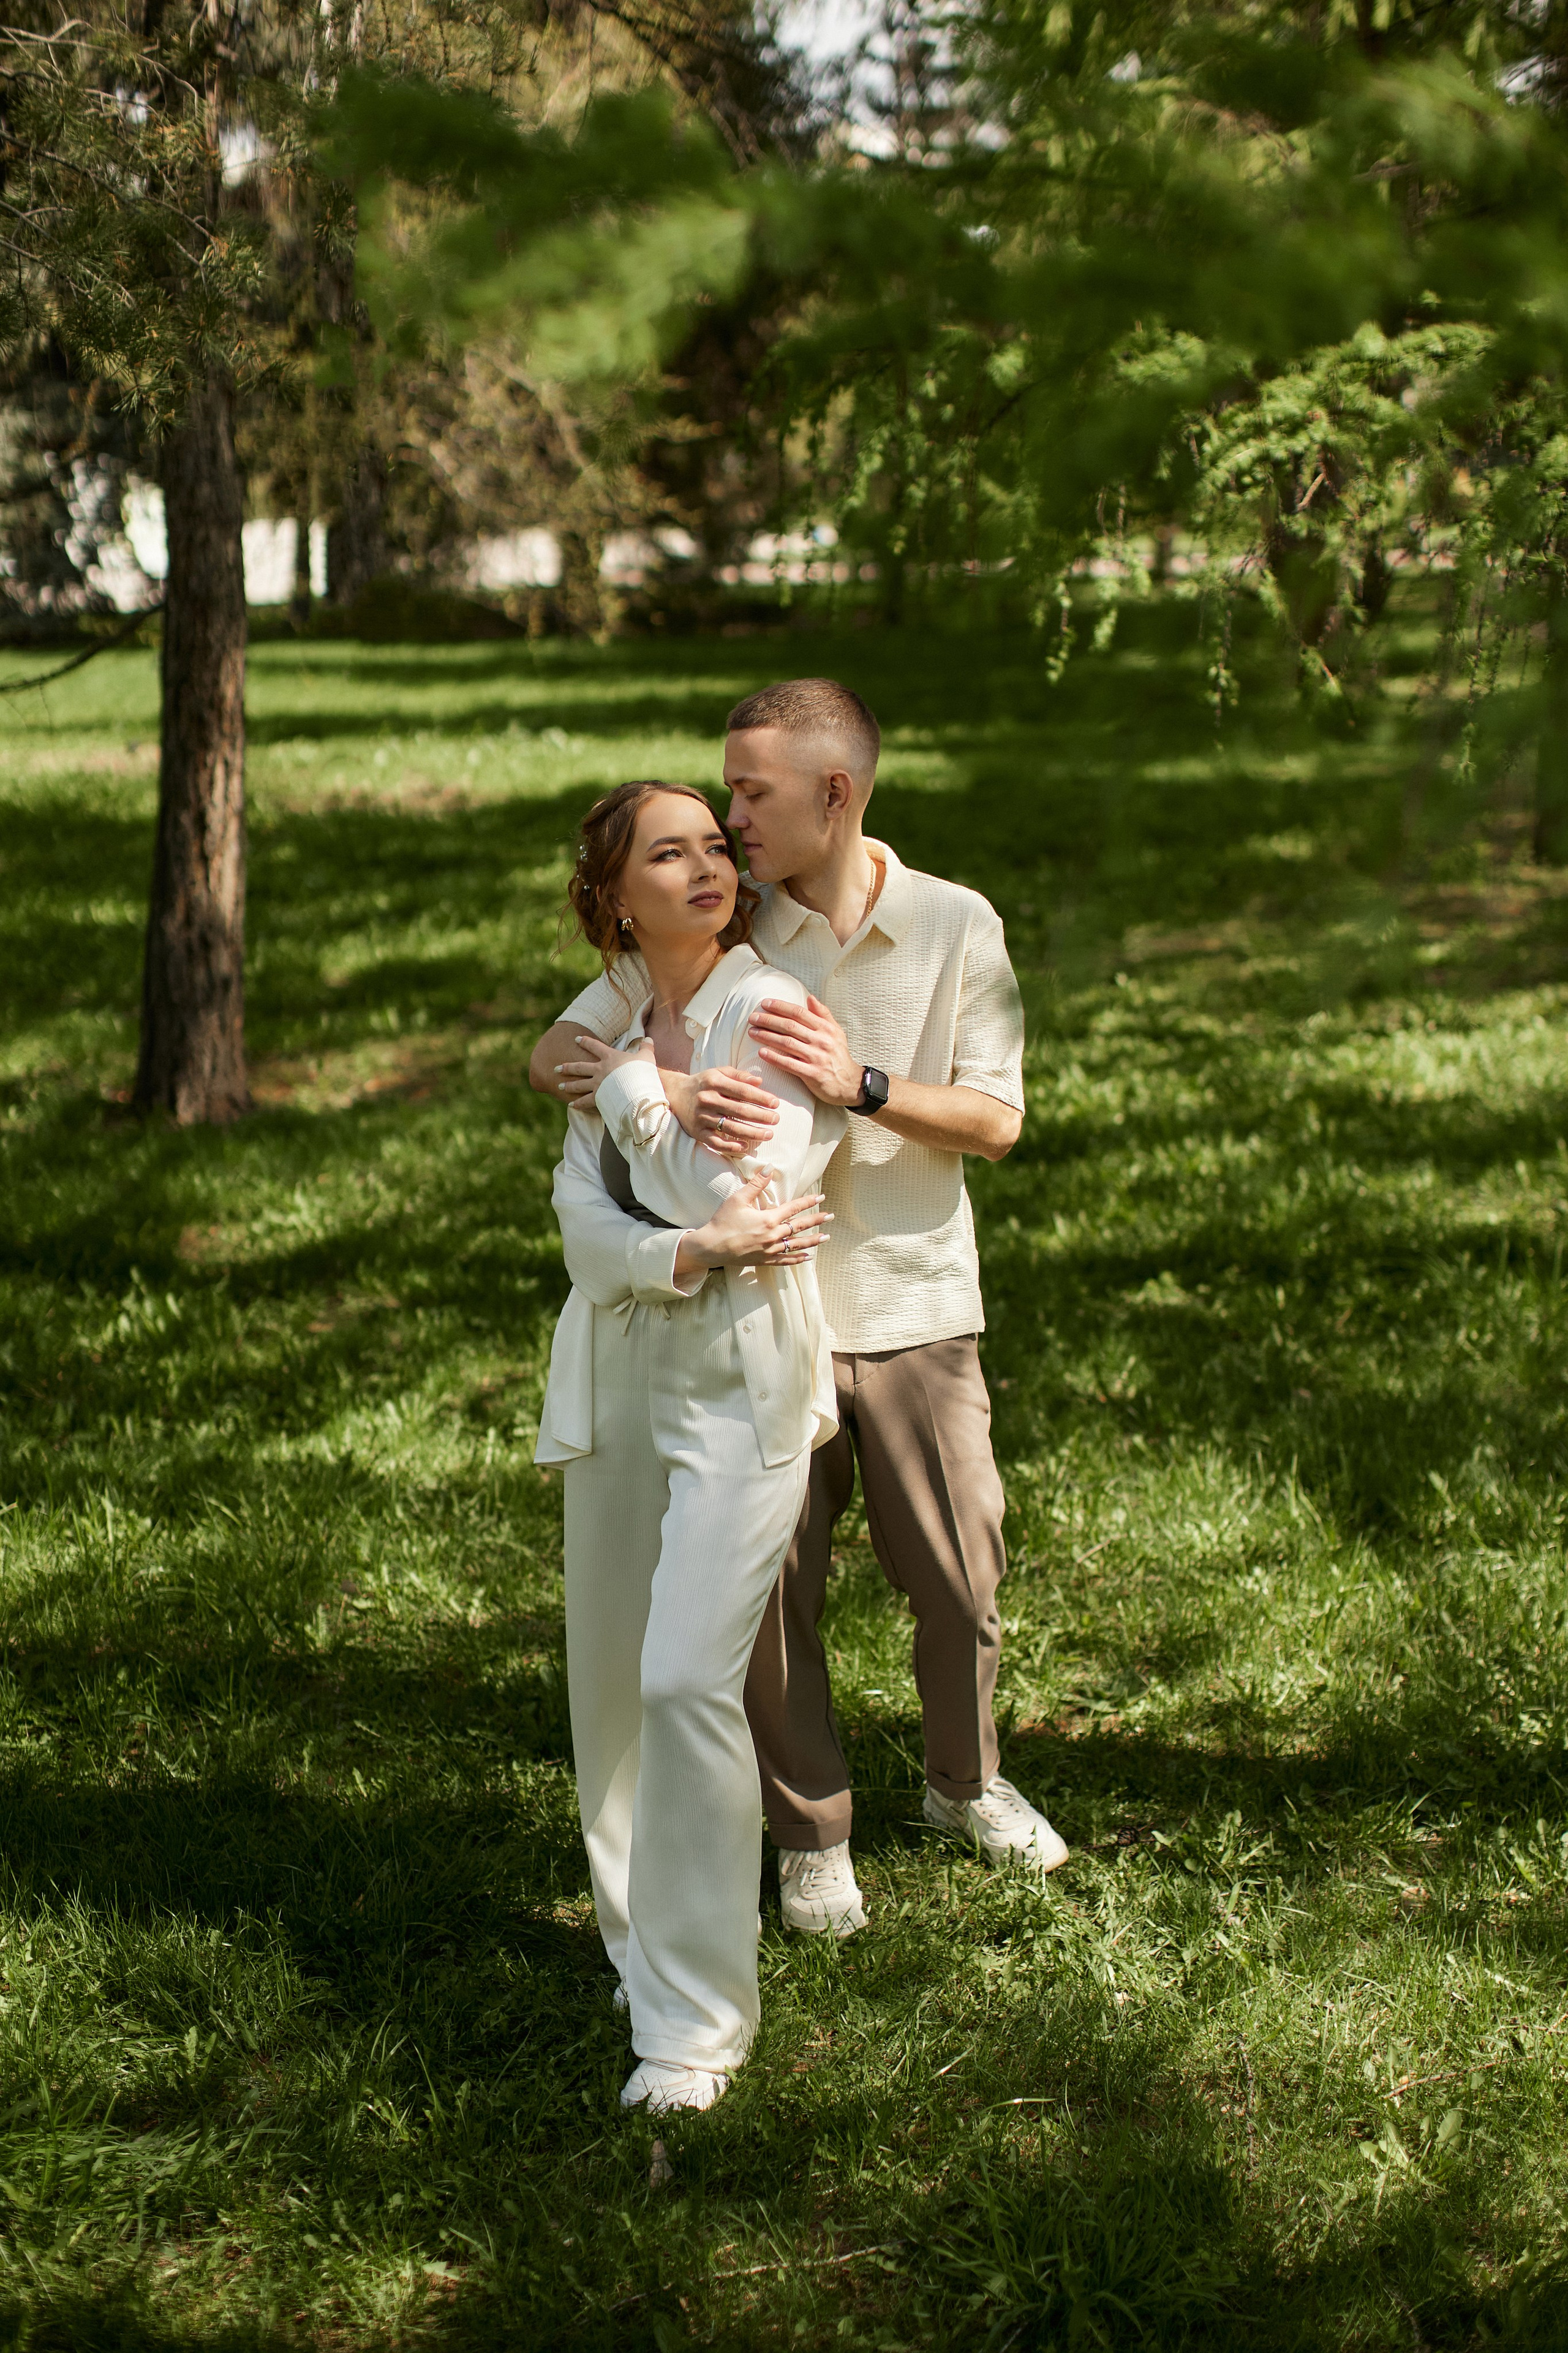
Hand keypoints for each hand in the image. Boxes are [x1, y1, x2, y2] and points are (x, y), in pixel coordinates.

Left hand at [554, 1033, 653, 1102]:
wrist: (637, 1088)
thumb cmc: (642, 1071)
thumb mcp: (646, 1056)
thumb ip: (646, 1048)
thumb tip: (649, 1039)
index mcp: (609, 1057)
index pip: (594, 1046)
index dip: (585, 1041)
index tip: (576, 1039)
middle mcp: (599, 1070)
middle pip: (579, 1067)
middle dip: (567, 1067)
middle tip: (557, 1068)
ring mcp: (597, 1084)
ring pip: (578, 1084)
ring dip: (568, 1085)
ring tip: (559, 1085)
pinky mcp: (599, 1098)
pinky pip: (585, 1101)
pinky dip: (578, 1104)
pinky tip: (571, 1105)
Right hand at [678, 1062, 780, 1158]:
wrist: (675, 1094)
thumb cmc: (704, 1083)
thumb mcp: (719, 1072)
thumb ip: (739, 1075)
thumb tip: (760, 1081)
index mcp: (714, 1082)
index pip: (743, 1091)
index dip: (761, 1098)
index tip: (776, 1103)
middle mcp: (707, 1099)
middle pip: (739, 1110)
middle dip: (761, 1116)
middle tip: (776, 1120)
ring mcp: (701, 1117)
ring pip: (731, 1127)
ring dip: (752, 1133)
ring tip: (768, 1134)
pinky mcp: (697, 1132)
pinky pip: (716, 1142)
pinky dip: (731, 1146)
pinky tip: (745, 1146)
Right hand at [684, 1168, 831, 1270]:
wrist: (711, 1247)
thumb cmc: (723, 1222)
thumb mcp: (738, 1199)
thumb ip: (756, 1184)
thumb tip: (770, 1168)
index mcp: (768, 1219)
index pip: (793, 1208)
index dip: (808, 1202)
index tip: (821, 1198)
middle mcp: (773, 1235)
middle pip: (799, 1226)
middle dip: (816, 1220)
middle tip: (831, 1216)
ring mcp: (770, 1249)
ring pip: (796, 1244)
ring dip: (813, 1240)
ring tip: (826, 1237)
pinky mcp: (764, 1260)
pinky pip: (785, 1260)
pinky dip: (798, 1259)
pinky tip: (808, 1257)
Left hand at [748, 994, 865, 1108]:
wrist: (851, 1083)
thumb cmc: (839, 1056)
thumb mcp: (836, 1032)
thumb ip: (823, 1014)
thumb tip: (810, 998)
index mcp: (825, 1028)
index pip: (799, 1013)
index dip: (780, 1007)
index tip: (764, 1004)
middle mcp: (821, 1041)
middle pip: (790, 1026)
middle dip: (769, 1020)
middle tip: (752, 1018)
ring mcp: (817, 1057)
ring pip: (787, 1043)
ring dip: (767, 1037)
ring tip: (752, 1033)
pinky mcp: (813, 1074)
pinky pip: (790, 1064)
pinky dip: (774, 1058)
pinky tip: (761, 1053)